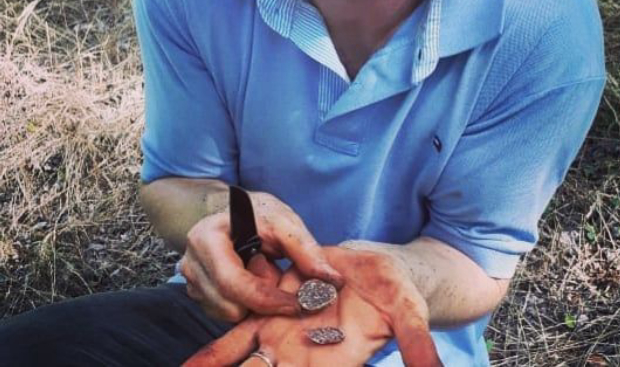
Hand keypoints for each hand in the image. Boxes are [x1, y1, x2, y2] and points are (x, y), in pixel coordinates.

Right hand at [180, 191, 343, 321]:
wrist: (234, 208)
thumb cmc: (257, 211)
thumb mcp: (283, 220)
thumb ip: (305, 248)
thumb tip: (332, 279)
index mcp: (207, 238)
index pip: (233, 282)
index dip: (266, 298)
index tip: (296, 303)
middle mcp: (192, 262)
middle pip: (230, 304)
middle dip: (261, 299)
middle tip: (279, 277)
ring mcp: (192, 280)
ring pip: (228, 313)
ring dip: (253, 302)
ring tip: (264, 271)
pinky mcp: (198, 292)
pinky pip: (225, 312)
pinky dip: (245, 303)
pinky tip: (254, 279)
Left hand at [183, 246, 442, 366]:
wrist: (376, 273)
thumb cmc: (396, 295)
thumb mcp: (410, 315)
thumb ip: (418, 345)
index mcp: (335, 365)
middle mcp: (304, 358)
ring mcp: (285, 338)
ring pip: (246, 364)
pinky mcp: (273, 314)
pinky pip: (239, 335)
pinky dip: (217, 353)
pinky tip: (190, 366)